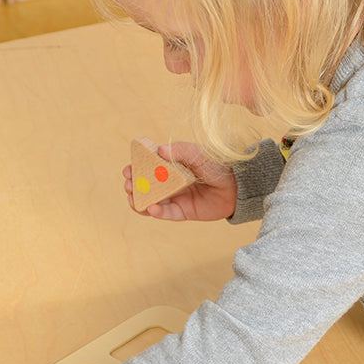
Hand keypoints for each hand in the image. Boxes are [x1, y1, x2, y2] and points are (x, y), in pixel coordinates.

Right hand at [123, 142, 237, 220]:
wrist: (236, 185)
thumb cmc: (217, 166)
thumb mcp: (197, 154)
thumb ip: (180, 151)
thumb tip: (160, 150)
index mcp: (170, 167)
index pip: (147, 168)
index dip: (135, 170)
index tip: (127, 170)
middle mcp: (170, 183)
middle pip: (146, 187)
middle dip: (134, 187)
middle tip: (129, 186)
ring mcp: (176, 198)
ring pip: (153, 202)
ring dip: (141, 202)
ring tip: (134, 199)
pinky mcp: (184, 212)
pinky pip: (167, 214)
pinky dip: (158, 212)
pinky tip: (151, 208)